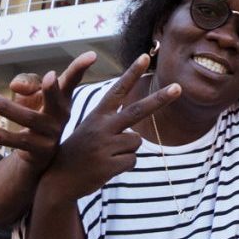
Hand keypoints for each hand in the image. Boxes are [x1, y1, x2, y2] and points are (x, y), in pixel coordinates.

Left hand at [0, 51, 96, 171]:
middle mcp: (61, 114)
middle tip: (49, 76)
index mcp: (62, 97)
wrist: (37, 151)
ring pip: (29, 119)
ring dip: (6, 107)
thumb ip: (27, 82)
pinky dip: (4, 136)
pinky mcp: (40, 150)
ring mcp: (52, 133)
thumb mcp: (33, 93)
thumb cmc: (37, 112)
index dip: (81, 67)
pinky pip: (20, 141)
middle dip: (52, 89)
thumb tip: (17, 87)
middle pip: (56, 100)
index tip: (92, 55)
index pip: (72, 80)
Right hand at [47, 55, 181, 199]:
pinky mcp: (110, 164)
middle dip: (160, 99)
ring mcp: (106, 146)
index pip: (118, 90)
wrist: (59, 180)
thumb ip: (112, 127)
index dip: (131, 73)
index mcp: (96, 116)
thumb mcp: (90, 132)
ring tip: (107, 156)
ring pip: (136, 142)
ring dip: (127, 151)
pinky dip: (124, 165)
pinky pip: (132, 161)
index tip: (146, 57)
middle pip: (137, 111)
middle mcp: (101, 127)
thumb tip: (138, 138)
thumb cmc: (78, 153)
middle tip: (179, 88)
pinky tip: (107, 168)